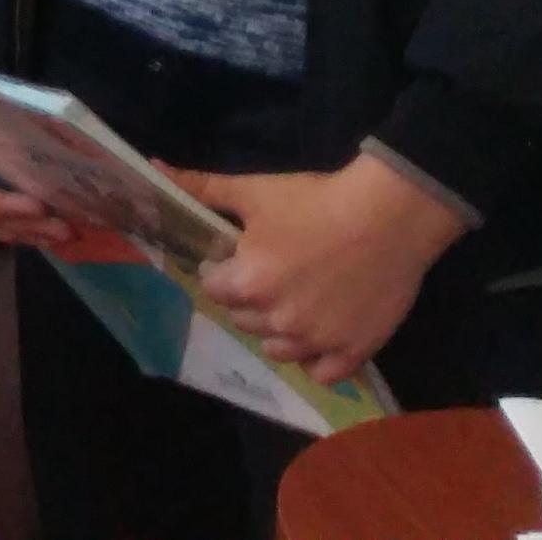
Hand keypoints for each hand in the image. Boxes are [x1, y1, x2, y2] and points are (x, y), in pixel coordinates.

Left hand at [170, 155, 469, 382]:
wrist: (390, 216)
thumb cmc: (316, 201)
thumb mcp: (253, 191)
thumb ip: (200, 187)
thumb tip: (151, 168)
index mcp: (248, 284)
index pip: (213, 289)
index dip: (221, 271)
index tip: (237, 257)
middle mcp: (278, 320)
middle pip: (243, 319)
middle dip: (248, 299)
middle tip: (270, 275)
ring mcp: (318, 340)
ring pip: (277, 349)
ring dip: (276, 330)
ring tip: (292, 303)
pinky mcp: (355, 350)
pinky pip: (321, 373)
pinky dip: (315, 359)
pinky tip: (318, 336)